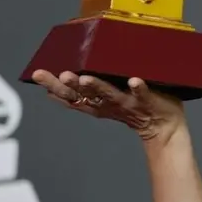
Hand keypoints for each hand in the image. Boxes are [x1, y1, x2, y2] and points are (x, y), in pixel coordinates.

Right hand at [31, 70, 184, 143]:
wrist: (163, 127)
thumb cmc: (134, 107)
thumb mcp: (108, 98)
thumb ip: (90, 89)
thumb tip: (63, 75)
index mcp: (97, 102)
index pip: (71, 94)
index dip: (54, 86)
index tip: (37, 76)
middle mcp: (109, 102)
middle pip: (85, 95)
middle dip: (70, 85)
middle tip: (58, 75)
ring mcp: (128, 102)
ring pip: (109, 94)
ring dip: (97, 86)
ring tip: (85, 78)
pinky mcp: (147, 100)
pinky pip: (142, 93)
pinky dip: (137, 87)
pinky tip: (133, 80)